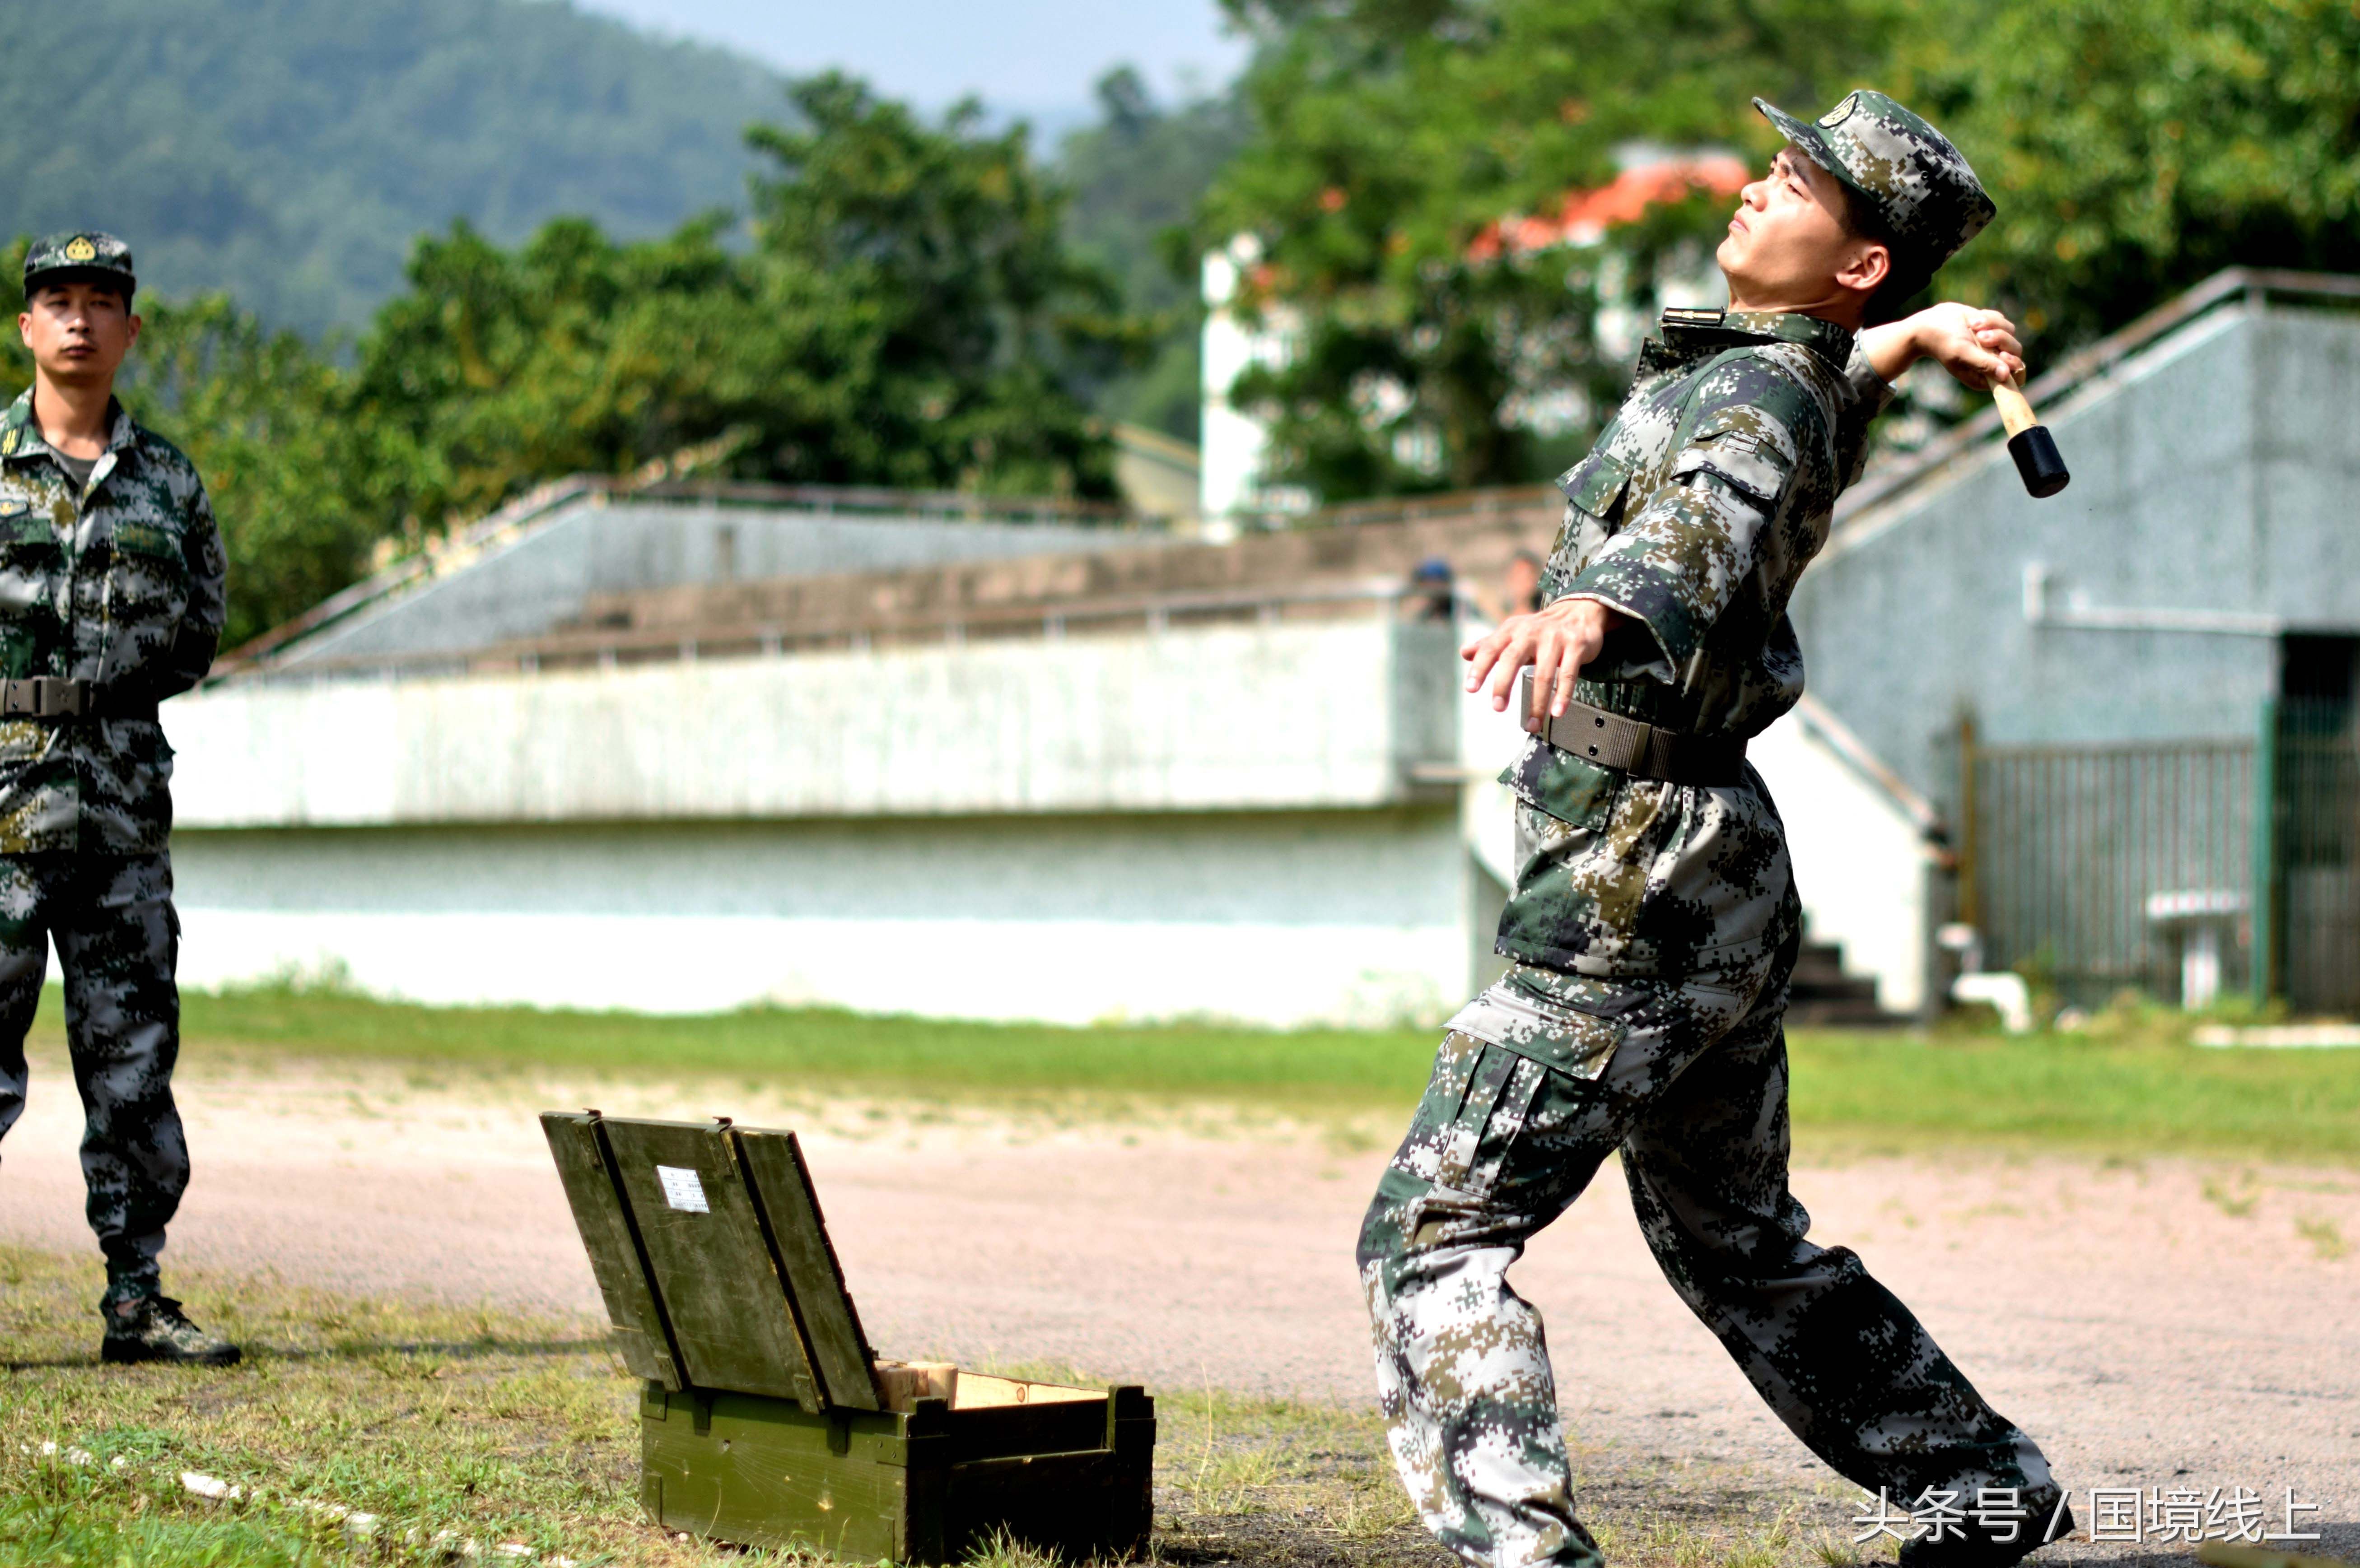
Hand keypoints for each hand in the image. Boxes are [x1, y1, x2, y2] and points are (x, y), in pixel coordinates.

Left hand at [1460, 597, 1621, 729]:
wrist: (1579, 611)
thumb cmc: (1540, 628)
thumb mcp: (1513, 632)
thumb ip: (1489, 644)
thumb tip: (1464, 652)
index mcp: (1512, 630)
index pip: (1490, 648)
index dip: (1479, 668)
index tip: (1470, 688)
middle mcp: (1531, 633)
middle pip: (1513, 659)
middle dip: (1503, 684)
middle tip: (1497, 707)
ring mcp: (1555, 639)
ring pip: (1544, 674)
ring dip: (1537, 702)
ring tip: (1531, 724)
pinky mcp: (1576, 647)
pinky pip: (1568, 675)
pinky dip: (1562, 696)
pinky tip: (1556, 712)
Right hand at [1909, 303, 2024, 390]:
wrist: (1931, 323)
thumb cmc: (1943, 342)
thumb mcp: (1962, 354)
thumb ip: (1983, 364)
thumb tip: (2005, 375)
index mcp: (1984, 376)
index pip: (2014, 378)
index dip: (2014, 366)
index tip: (2002, 355)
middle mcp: (1992, 362)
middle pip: (2015, 352)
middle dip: (2000, 340)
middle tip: (1981, 336)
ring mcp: (1994, 345)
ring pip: (2010, 333)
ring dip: (1992, 326)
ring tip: (1972, 324)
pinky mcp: (1993, 328)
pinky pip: (2003, 321)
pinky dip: (1989, 318)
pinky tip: (1972, 320)